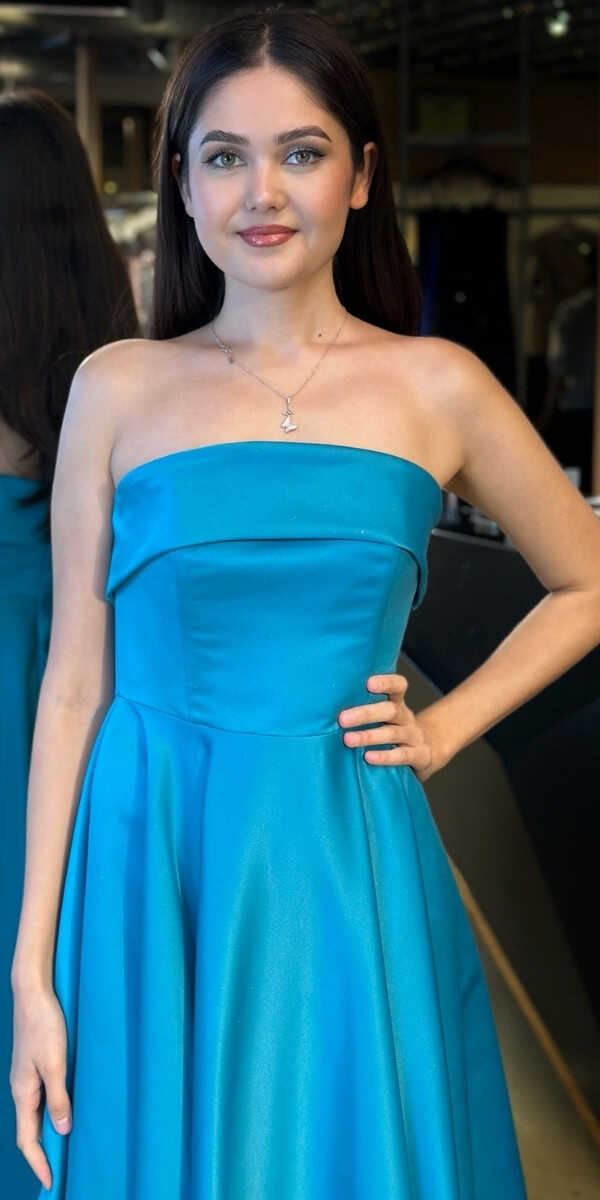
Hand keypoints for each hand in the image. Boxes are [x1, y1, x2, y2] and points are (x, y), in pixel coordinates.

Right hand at [10, 982, 71, 1189]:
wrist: (33, 992)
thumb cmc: (44, 1025)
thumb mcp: (55, 1063)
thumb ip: (59, 1097)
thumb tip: (62, 1130)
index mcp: (23, 1092)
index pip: (26, 1139)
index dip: (38, 1162)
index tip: (50, 1181)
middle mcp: (21, 1088)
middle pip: (27, 1130)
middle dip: (40, 1153)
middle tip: (57, 1170)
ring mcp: (26, 1076)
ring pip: (33, 1114)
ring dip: (45, 1133)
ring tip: (62, 1148)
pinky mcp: (33, 1065)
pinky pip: (38, 1099)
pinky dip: (48, 1113)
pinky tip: (62, 1111)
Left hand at [337, 673, 439, 782]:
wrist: (427, 752)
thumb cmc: (392, 731)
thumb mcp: (383, 717)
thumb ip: (363, 708)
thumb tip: (323, 705)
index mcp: (397, 704)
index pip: (398, 686)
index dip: (386, 682)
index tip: (368, 683)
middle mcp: (406, 718)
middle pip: (390, 710)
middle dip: (365, 714)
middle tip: (342, 719)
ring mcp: (414, 737)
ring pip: (393, 733)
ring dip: (369, 736)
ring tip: (348, 740)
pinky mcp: (420, 756)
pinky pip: (403, 755)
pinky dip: (385, 757)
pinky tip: (369, 757)